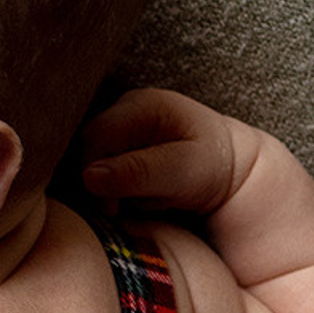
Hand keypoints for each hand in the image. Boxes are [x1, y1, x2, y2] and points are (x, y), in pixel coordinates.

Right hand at [79, 87, 255, 218]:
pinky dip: (111, 188)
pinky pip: (97, 169)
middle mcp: (124, 109)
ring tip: (136, 200)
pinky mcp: (117, 145)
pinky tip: (131, 196)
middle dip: (99, 183)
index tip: (111, 208)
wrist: (228, 167)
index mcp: (141, 104)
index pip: (94, 138)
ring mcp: (119, 126)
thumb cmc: (211, 166)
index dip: (93, 173)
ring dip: (104, 187)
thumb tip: (89, 176)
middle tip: (124, 208)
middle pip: (86, 149)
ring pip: (89, 161)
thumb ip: (139, 172)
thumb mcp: (183, 171)